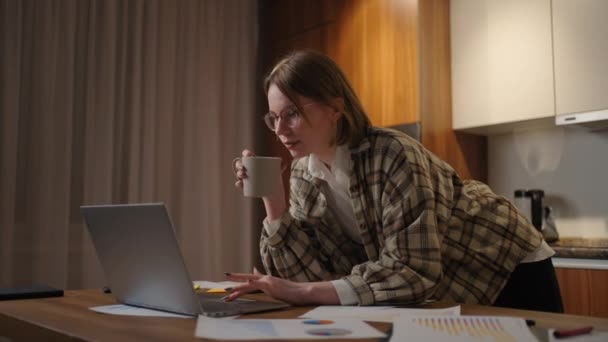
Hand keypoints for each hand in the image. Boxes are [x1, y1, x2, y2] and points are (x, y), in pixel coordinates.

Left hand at [223, 272, 339, 304]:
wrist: (301, 291)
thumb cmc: (293, 292)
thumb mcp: (280, 289)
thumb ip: (272, 286)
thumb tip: (270, 285)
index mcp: (268, 280)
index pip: (253, 276)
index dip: (242, 276)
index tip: (232, 275)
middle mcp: (266, 278)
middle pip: (247, 277)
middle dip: (235, 278)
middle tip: (225, 276)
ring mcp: (267, 281)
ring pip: (247, 283)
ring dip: (236, 288)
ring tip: (227, 291)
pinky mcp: (269, 285)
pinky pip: (256, 285)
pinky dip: (248, 285)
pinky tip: (242, 286)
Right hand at [231, 149, 286, 219]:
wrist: (273, 191)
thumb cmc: (274, 177)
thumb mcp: (278, 171)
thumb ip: (281, 166)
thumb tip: (284, 163)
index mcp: (255, 162)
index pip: (248, 155)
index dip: (246, 153)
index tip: (247, 154)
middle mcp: (248, 169)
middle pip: (241, 164)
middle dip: (239, 165)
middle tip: (244, 168)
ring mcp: (247, 177)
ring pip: (239, 174)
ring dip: (238, 173)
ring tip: (243, 175)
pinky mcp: (246, 185)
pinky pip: (240, 184)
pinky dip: (238, 183)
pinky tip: (238, 183)